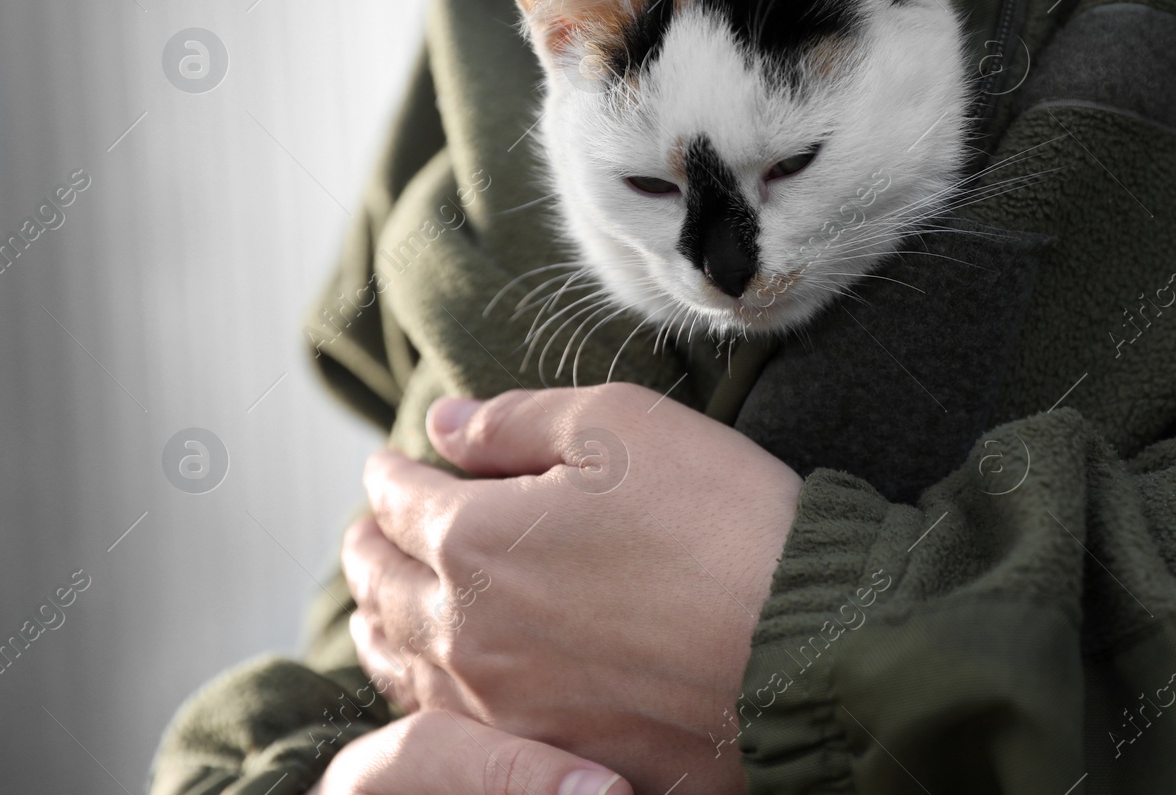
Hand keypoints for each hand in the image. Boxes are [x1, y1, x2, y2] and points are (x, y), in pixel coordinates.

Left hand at [341, 383, 802, 790]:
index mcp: (475, 540)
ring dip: (379, 619)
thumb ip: (515, 422)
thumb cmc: (721, 520)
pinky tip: (438, 677)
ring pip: (399, 664)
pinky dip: (423, 687)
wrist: (807, 645)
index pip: (398, 498)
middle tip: (369, 526)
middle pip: (380, 584)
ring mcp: (502, 707)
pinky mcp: (545, 754)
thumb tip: (441, 424)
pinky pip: (449, 723)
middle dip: (368, 544)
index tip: (393, 462)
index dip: (391, 472)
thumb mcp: (623, 425)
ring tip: (379, 600)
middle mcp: (467, 632)